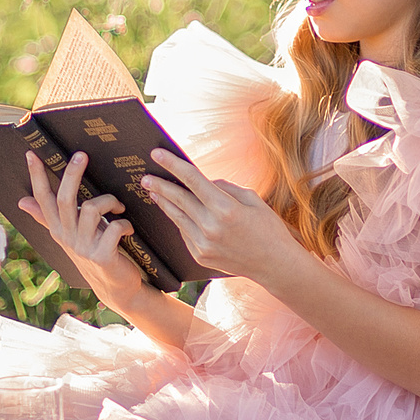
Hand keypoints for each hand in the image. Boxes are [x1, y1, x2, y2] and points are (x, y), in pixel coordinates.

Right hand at [19, 150, 151, 319]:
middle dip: (72, 175)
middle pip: (65, 200)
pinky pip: (114, 229)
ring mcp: (84, 248)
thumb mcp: (69, 235)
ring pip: (93, 210)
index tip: (32, 154)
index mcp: (58, 229)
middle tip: (81, 155)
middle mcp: (68, 238)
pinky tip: (128, 228)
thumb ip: (46, 217)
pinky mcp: (103, 257)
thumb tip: (22, 200)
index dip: (37, 177)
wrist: (115, 287)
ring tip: (119, 207)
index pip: (43, 200)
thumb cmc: (95, 253)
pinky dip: (124, 224)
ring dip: (110, 202)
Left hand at [138, 148, 307, 282]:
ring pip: (177, 217)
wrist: (274, 264)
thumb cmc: (268, 228)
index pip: (193, 180)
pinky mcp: (200, 256)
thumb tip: (205, 183)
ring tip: (152, 191)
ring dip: (163, 203)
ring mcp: (203, 244)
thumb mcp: (252, 199)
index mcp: (226, 208)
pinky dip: (179, 220)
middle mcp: (211, 227)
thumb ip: (225, 188)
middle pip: (178, 199)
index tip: (157, 154)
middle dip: (160, 185)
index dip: (173, 165)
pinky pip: (185, 233)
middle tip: (145, 176)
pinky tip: (175, 212)